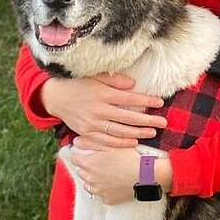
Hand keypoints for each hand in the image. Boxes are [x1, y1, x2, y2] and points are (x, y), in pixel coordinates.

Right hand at [40, 73, 166, 148]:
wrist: (56, 97)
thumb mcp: (96, 77)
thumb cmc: (79, 84)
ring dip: (138, 133)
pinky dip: (120, 143)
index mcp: (102, 94)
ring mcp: (92, 124)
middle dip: (148, 121)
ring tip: (152, 132)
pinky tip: (133, 142)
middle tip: (163, 122)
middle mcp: (98, 110)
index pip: (130, 99)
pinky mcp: (86, 133)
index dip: (146, 101)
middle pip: (128, 118)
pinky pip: (106, 141)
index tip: (160, 102)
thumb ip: (115, 80)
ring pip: (119, 132)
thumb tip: (134, 85)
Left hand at [70, 146, 169, 205]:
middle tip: (103, 161)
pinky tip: (115, 182)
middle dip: (89, 166)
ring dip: (95, 178)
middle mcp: (90, 179)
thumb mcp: (111, 144)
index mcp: (89, 164)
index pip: (74, 158)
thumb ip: (90, 141)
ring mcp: (98, 191)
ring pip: (90, 184)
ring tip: (110, 172)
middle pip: (82, 171)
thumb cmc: (130, 158)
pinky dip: (106, 189)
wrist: (146, 175)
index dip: (81, 154)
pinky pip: (102, 194)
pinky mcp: (108, 199)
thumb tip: (77, 141)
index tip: (89, 153)